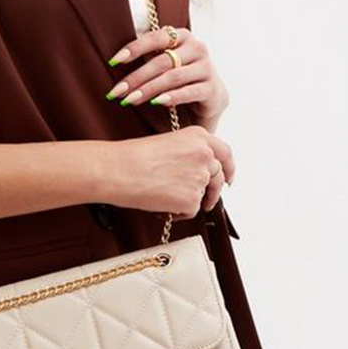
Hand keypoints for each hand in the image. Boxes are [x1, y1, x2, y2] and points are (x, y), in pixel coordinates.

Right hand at [103, 126, 234, 217]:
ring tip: (164, 197)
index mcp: (198, 136)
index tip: (229, 178)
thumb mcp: (168, 144)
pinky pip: (190, 210)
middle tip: (208, 201)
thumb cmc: (133, 156)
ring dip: (188, 200)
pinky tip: (161, 205)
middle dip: (214, 191)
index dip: (229, 167)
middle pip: (218, 176)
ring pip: (202, 194)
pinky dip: (178, 212)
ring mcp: (200, 177)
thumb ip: (188, 154)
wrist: (118, 170)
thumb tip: (196, 173)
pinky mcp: (192, 199)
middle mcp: (204, 154)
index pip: (224, 153)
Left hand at [105, 26, 230, 128]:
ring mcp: (207, 68)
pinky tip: (156, 102)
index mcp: (183, 36)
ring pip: (173, 77)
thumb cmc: (180, 78)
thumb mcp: (165, 63)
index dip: (134, 48)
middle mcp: (197, 47)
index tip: (113, 61)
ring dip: (148, 89)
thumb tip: (113, 62)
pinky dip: (171, 97)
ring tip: (130, 100)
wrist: (211, 98)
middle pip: (161, 61)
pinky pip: (189, 92)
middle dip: (136, 77)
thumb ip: (148, 58)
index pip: (156, 37)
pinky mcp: (213, 89)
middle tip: (117, 91)